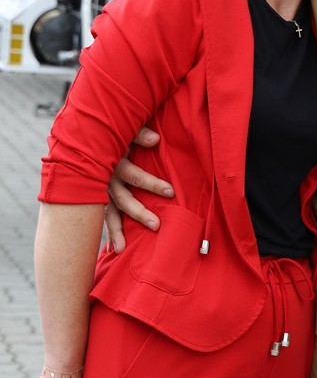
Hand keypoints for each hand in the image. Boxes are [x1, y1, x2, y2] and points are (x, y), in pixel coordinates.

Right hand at [106, 126, 172, 251]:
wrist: (83, 133)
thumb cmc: (111, 129)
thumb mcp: (124, 127)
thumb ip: (139, 133)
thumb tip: (155, 140)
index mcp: (112, 161)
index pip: (135, 176)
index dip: (152, 184)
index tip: (171, 193)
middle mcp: (103, 179)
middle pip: (123, 199)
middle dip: (139, 213)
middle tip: (156, 226)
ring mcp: (98, 190)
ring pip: (108, 212)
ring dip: (116, 231)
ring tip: (122, 250)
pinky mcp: (96, 197)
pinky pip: (103, 216)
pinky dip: (108, 232)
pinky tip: (112, 250)